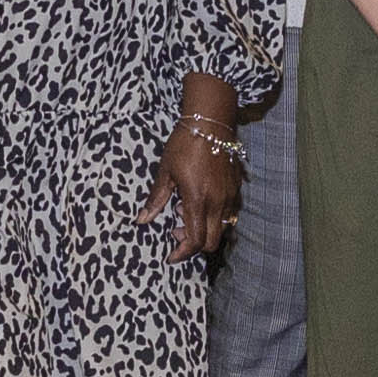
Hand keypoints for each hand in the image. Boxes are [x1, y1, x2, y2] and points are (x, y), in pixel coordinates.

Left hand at [148, 118, 240, 260]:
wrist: (211, 121)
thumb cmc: (185, 143)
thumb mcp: (165, 172)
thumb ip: (156, 199)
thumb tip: (141, 219)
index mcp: (198, 200)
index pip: (195, 241)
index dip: (182, 253)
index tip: (170, 255)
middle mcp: (218, 202)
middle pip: (211, 242)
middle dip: (193, 244)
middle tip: (176, 231)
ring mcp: (230, 196)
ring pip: (221, 229)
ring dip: (204, 230)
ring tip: (186, 212)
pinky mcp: (236, 188)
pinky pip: (228, 214)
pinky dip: (214, 217)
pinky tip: (200, 201)